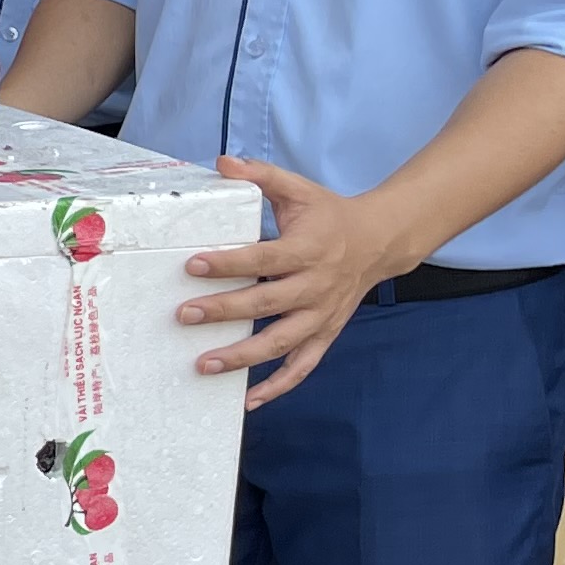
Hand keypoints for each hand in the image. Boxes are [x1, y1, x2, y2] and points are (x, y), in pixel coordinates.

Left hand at [182, 156, 420, 407]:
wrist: (380, 241)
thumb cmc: (329, 215)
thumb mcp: (299, 189)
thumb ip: (261, 176)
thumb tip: (222, 162)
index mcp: (308, 249)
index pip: (264, 258)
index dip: (229, 263)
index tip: (192, 265)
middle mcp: (316, 286)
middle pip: (267, 304)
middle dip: (224, 311)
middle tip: (184, 316)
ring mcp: (322, 315)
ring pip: (282, 342)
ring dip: (243, 357)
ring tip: (203, 365)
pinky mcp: (326, 334)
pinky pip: (303, 367)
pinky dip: (279, 386)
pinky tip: (249, 402)